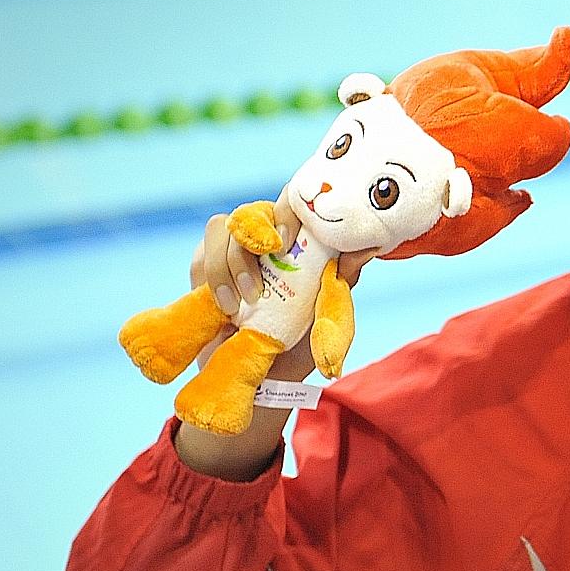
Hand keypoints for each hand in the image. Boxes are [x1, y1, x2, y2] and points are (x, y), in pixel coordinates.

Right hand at [190, 187, 377, 381]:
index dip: (286, 209)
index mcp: (297, 234)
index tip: (285, 240)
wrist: (267, 370)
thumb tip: (366, 247)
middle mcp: (263, 233)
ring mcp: (232, 247)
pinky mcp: (205, 264)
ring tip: (247, 301)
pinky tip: (228, 306)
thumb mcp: (329, 305)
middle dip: (255, 235)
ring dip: (233, 262)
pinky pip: (203, 255)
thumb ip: (343, 276)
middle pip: (252, 210)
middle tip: (267, 262)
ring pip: (223, 227)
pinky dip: (214, 278)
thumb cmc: (304, 334)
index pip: (291, 200)